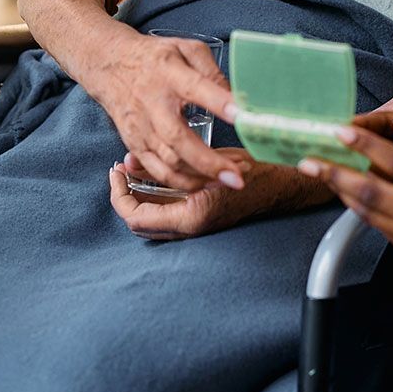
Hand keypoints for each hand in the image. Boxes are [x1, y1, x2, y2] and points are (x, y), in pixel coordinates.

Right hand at [74, 30, 241, 193]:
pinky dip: (181, 183)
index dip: (220, 103)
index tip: (243, 117)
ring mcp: (141, 128)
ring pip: (169, 162)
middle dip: (209, 162)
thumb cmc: (154, 58)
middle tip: (237, 175)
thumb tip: (236, 98)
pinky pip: (157, 171)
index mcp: (169, 74)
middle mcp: (153, 104)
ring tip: (228, 181)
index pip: (196, 88)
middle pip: (178, 139)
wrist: (108, 65)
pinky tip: (203, 184)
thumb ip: (212, 70)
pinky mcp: (134, 144)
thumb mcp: (185, 48)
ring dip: (200, 177)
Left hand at [108, 149, 264, 240]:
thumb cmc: (246, 172)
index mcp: (190, 218)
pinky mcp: (198, 219)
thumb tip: (131, 163)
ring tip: (131, 171)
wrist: (276, 185)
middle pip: (138, 223)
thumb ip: (168, 164)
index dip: (119, 195)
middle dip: (124, 196)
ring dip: (137, 196)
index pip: (136, 216)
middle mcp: (189, 228)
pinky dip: (152, 197)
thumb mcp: (203, 162)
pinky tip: (151, 176)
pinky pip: (164, 214)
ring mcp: (193, 227)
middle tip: (119, 172)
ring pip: (150, 219)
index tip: (116, 172)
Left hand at [298, 122, 392, 291]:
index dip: (366, 144)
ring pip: (371, 213)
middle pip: (372, 191)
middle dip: (336, 174)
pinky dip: (365, 212)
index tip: (343, 131)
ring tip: (325, 177)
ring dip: (344, 193)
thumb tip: (389, 159)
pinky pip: (382, 230)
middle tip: (310, 160)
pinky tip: (354, 199)